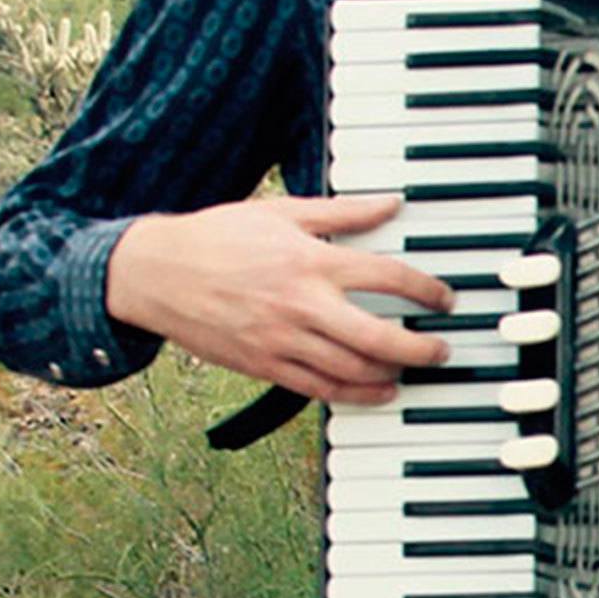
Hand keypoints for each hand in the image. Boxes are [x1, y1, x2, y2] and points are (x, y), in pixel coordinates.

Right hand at [107, 195, 453, 404]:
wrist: (154, 273)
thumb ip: (342, 212)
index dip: (426, 290)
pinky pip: (319, 390)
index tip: (444, 299)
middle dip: (420, 348)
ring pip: (352, 371)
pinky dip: (355, 395)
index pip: (387, 277)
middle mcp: (301, 305)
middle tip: (442, 350)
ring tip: (413, 371)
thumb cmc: (217, 236)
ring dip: (392, 375)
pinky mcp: (264, 366)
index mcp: (311, 261)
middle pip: (378, 337)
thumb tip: (390, 202)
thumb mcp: (282, 211)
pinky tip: (378, 392)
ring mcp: (281, 340)